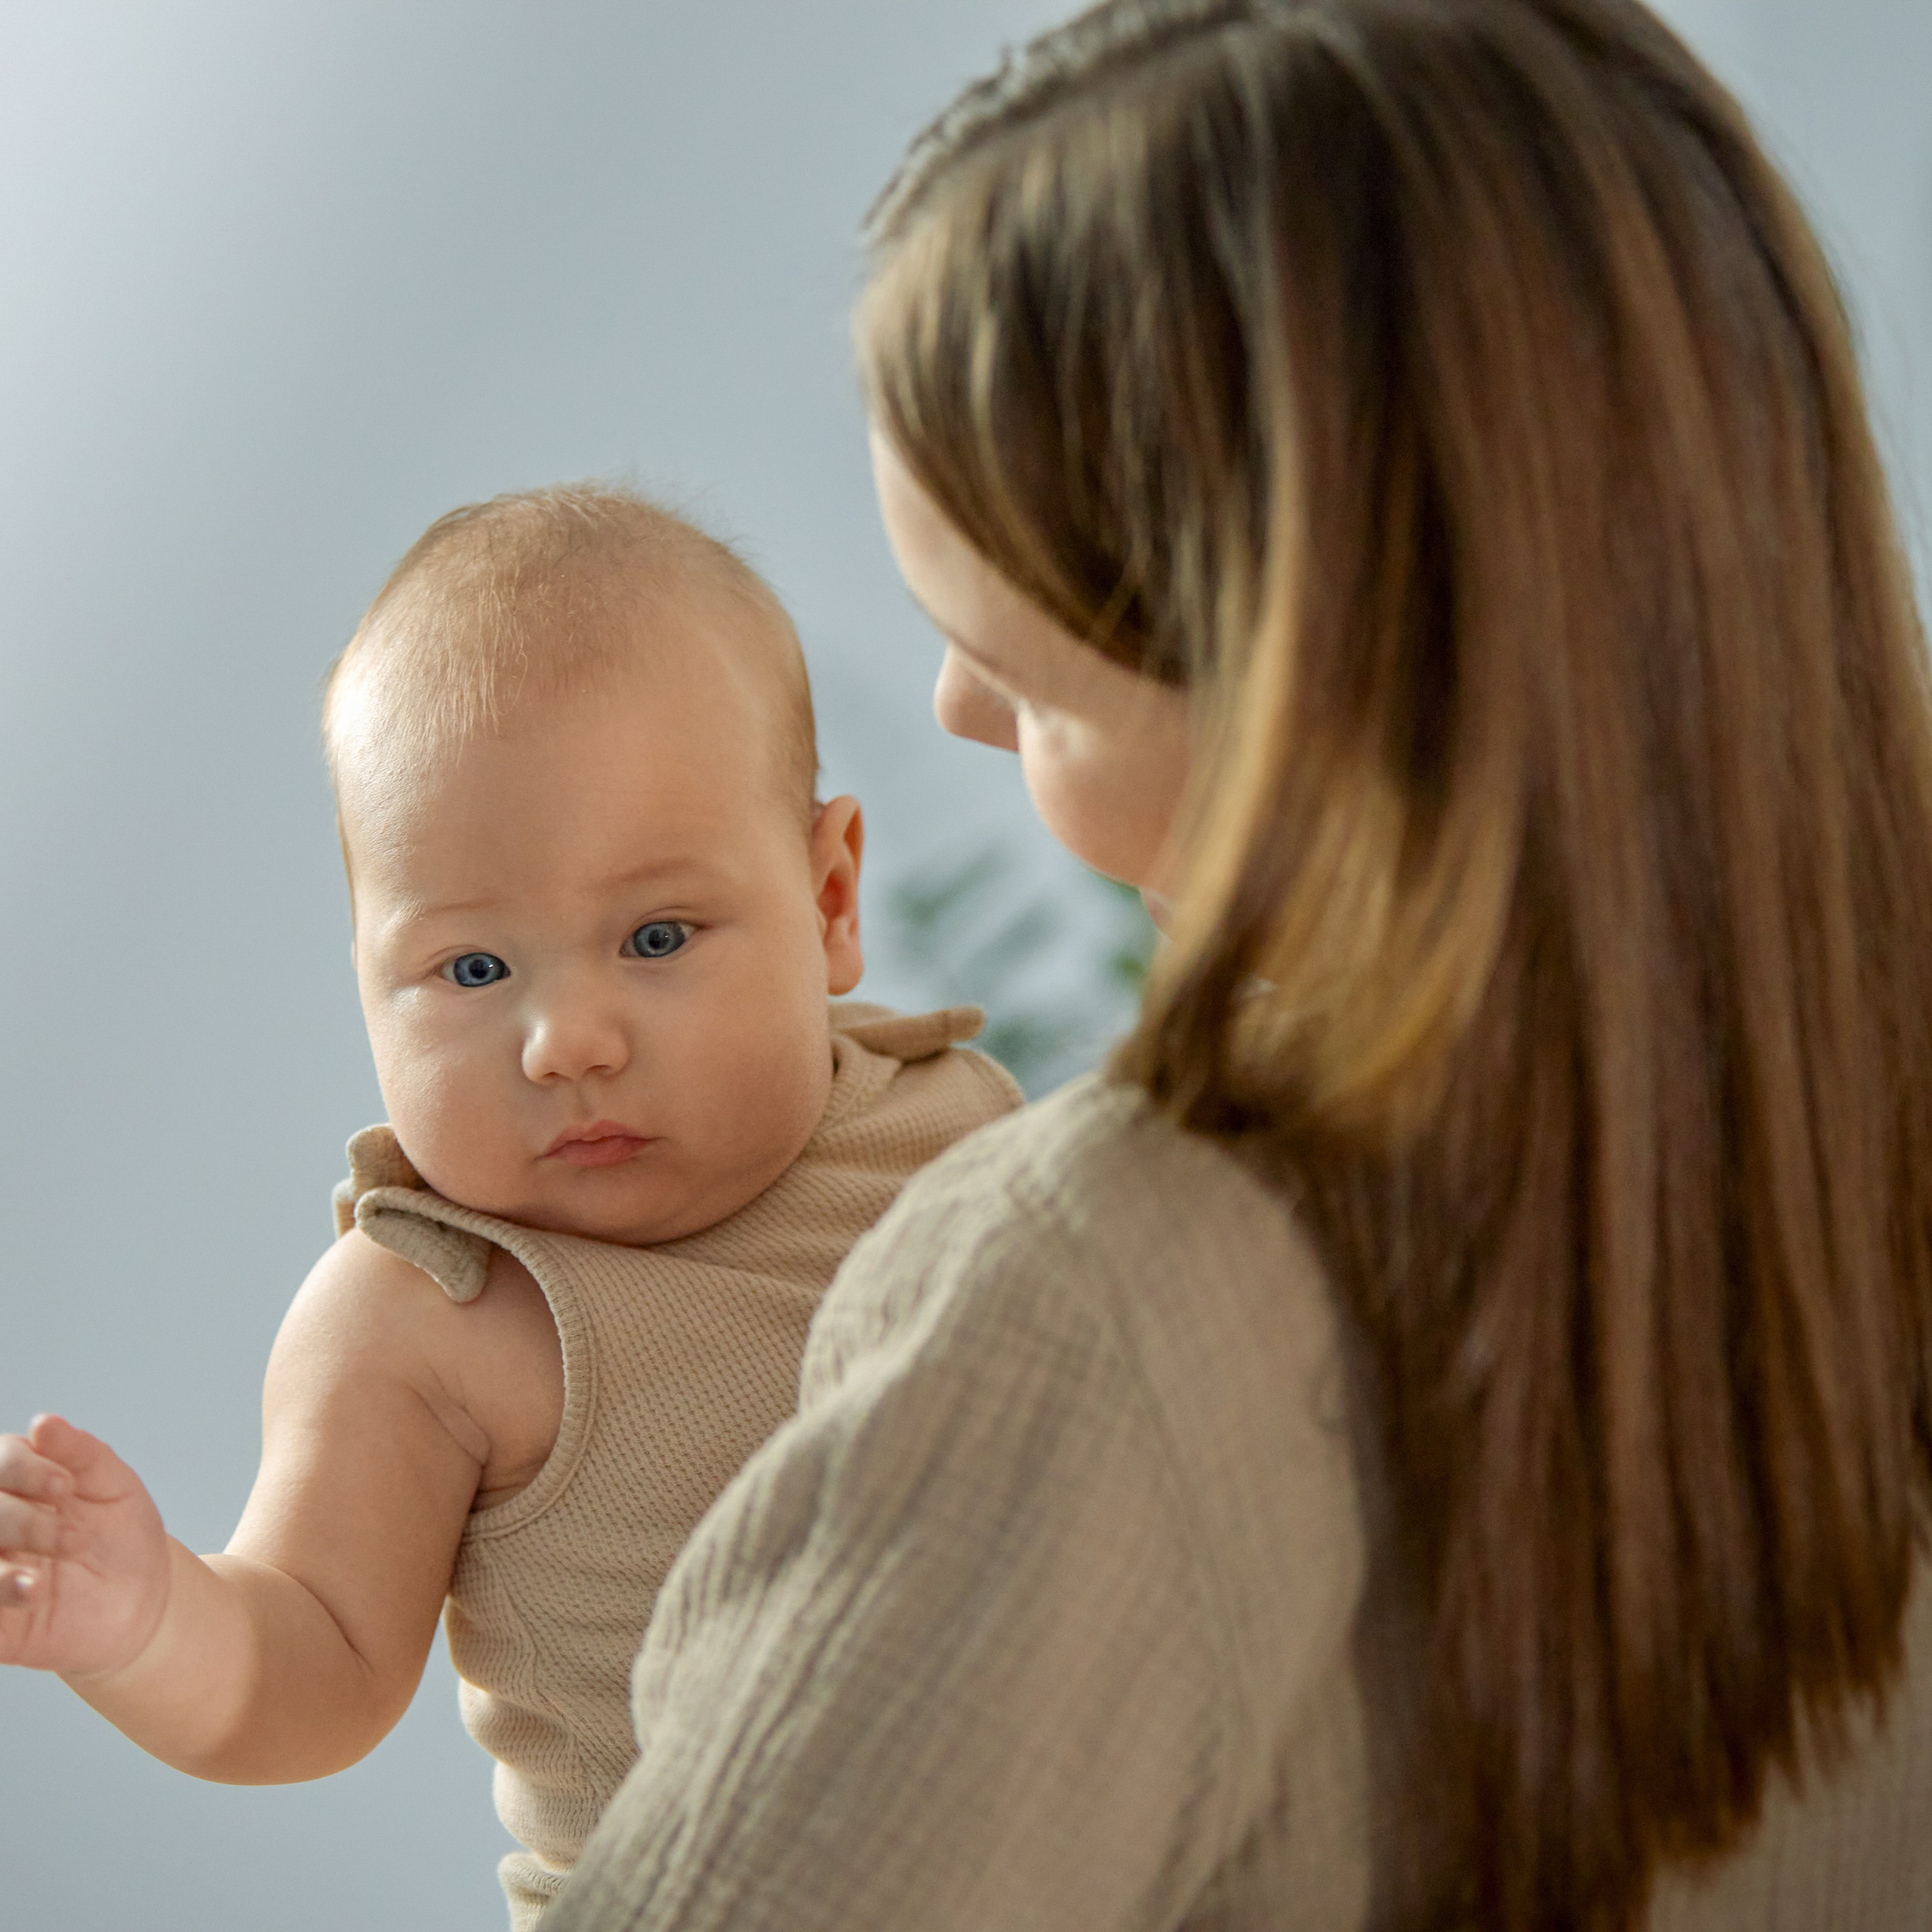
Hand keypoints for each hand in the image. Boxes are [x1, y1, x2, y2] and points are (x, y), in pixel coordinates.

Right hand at [0, 1415, 170, 1678]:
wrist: (141, 1601)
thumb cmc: (121, 1534)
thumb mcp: (112, 1487)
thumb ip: (79, 1452)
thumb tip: (43, 1422)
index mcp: (20, 1483)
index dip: (22, 1468)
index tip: (65, 1486)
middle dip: (19, 1520)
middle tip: (73, 1538)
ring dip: (0, 1561)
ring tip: (43, 1581)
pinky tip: (29, 1593)